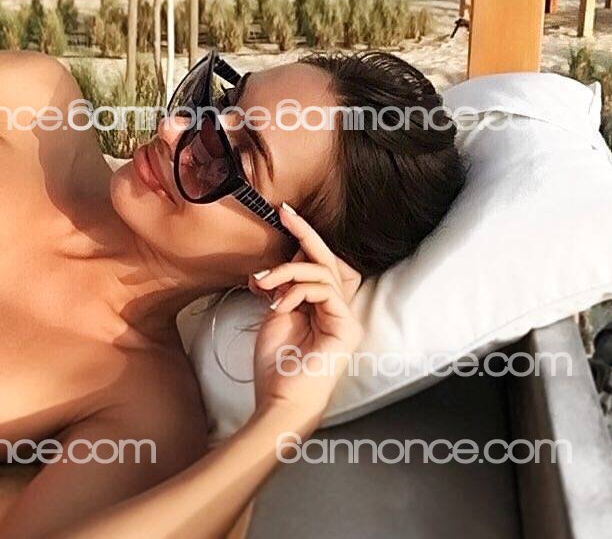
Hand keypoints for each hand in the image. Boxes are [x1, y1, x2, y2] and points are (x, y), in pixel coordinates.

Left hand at [250, 204, 362, 428]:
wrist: (280, 399)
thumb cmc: (276, 362)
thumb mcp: (276, 311)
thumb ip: (285, 285)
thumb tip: (287, 256)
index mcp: (322, 305)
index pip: (319, 262)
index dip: (304, 238)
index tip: (283, 215)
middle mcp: (339, 308)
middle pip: (328, 259)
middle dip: (305, 232)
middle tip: (285, 213)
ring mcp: (346, 317)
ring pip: (323, 271)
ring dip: (288, 270)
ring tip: (264, 284)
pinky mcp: (347, 326)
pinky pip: (324, 290)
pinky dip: (297, 290)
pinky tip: (279, 304)